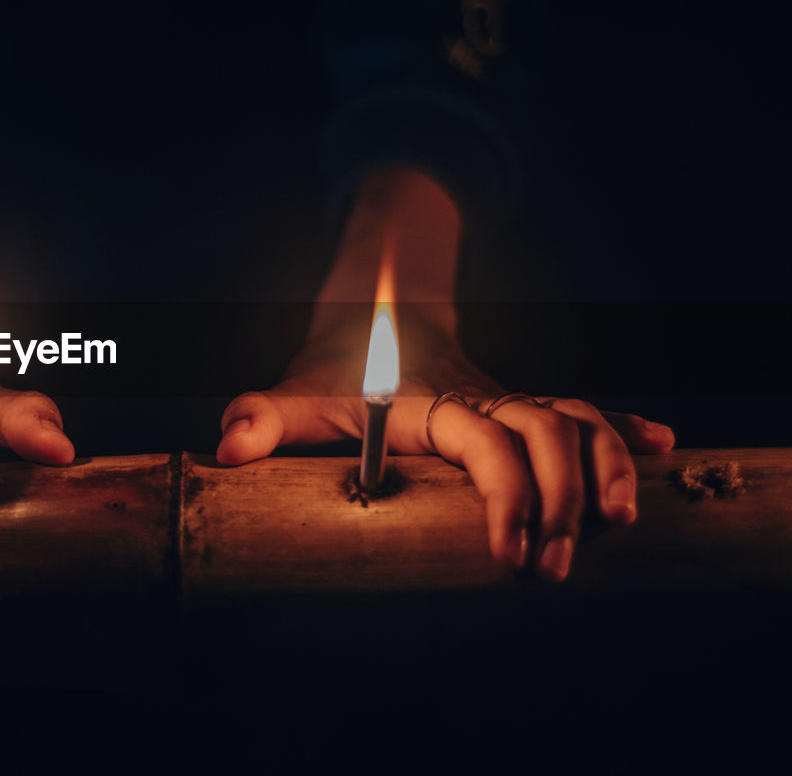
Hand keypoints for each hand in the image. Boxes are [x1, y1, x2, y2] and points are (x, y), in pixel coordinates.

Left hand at [216, 331, 674, 580]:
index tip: (508, 556)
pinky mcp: (522, 407)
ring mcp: (510, 399)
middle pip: (550, 431)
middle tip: (552, 572)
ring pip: (581, 418)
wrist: (371, 313)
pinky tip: (661, 449)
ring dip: (606, 467)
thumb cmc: (332, 370)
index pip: (486, 441)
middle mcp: (483, 396)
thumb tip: (225, 452)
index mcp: (432, 401)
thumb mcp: (291, 394)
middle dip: (564, 500)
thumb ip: (259, 419)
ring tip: (620, 524)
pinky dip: (622, 430)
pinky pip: (586, 410)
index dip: (506, 493)